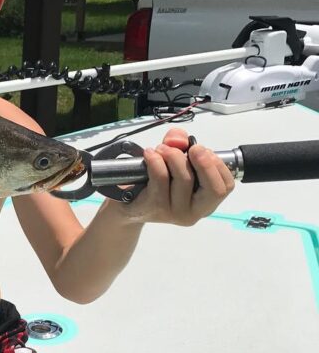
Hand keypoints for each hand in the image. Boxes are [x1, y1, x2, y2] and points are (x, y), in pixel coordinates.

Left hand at [114, 128, 234, 225]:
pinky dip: (156, 160)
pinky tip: (149, 154)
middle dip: (203, 161)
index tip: (202, 150)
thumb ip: (179, 144)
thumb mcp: (172, 160)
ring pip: (184, 178)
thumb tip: (178, 139)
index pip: (225, 186)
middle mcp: (193, 212)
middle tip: (191, 148)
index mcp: (205, 203)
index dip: (217, 164)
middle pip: (212, 188)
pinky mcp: (155, 207)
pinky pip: (160, 178)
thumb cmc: (156, 182)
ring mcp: (174, 213)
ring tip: (162, 149)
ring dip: (174, 155)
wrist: (125, 203)